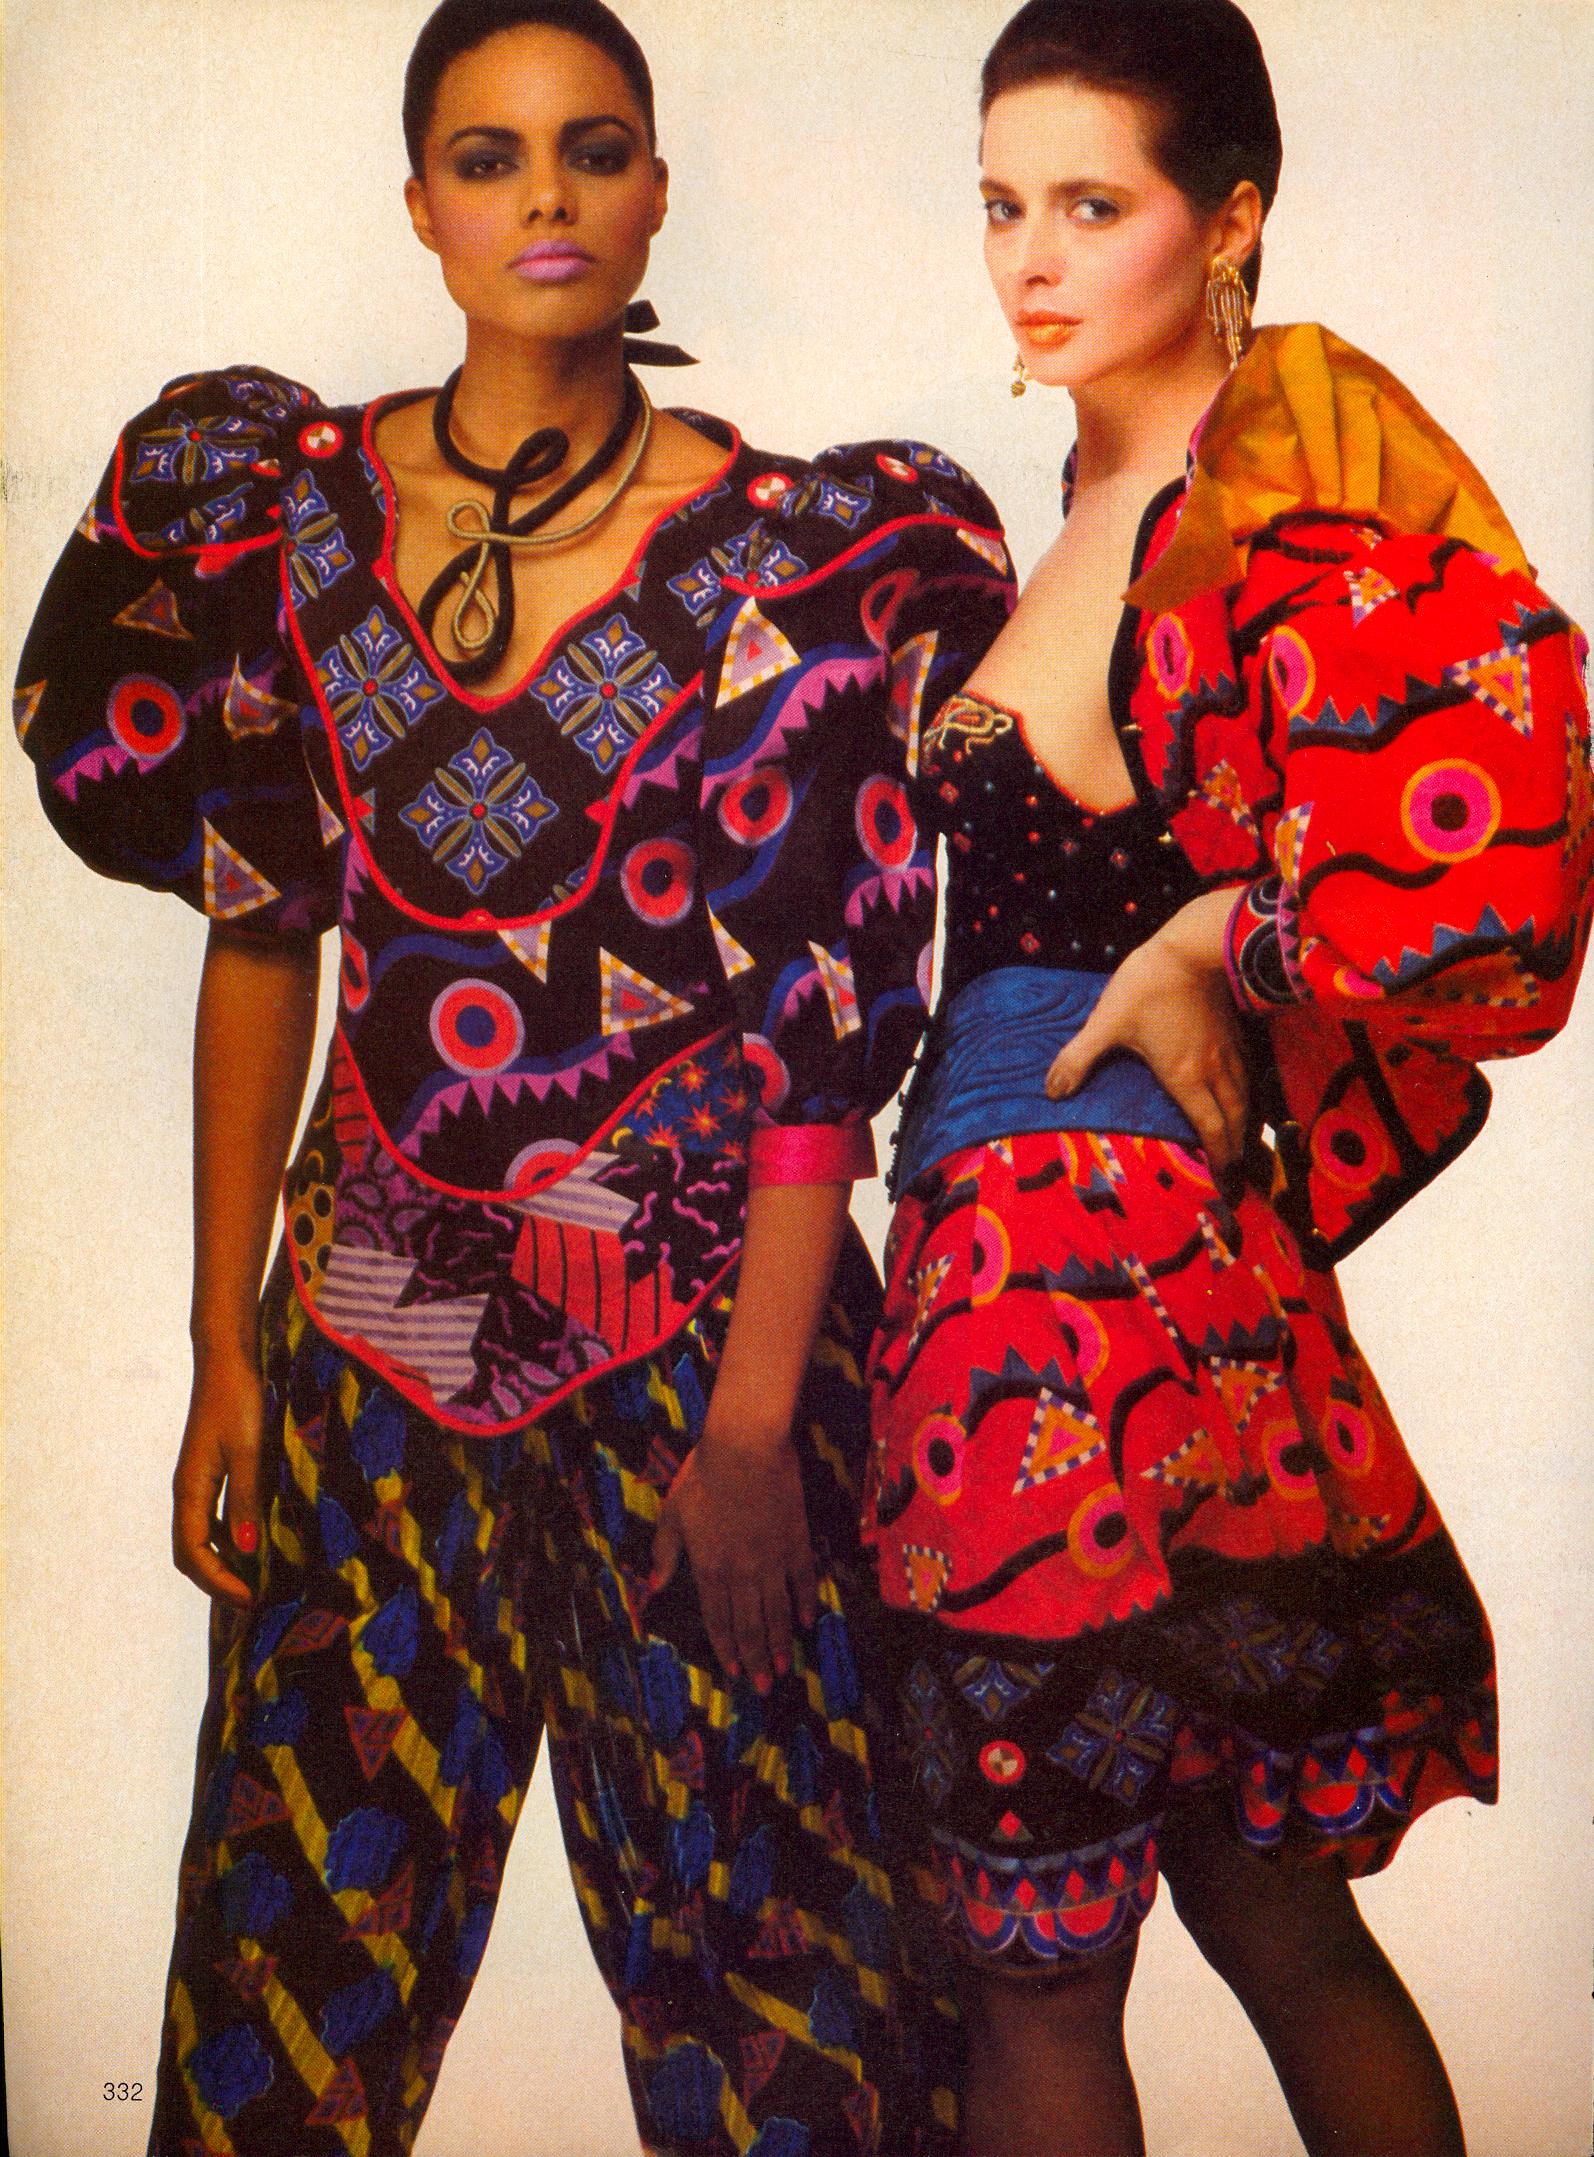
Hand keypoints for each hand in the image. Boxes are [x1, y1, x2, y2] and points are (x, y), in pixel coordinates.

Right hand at [172, 1344, 265, 1609]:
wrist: (228, 1358)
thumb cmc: (240, 1399)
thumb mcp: (249, 1451)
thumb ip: (246, 1500)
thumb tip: (244, 1551)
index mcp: (190, 1489)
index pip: (192, 1552)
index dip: (218, 1582)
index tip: (250, 1599)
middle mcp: (187, 1490)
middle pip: (190, 1552)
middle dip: (217, 1581)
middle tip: (254, 1601)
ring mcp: (197, 1481)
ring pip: (199, 1537)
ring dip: (221, 1564)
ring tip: (254, 1581)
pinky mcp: (211, 1470)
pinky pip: (210, 1518)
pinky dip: (226, 1540)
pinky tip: (253, 1543)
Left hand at [650, 1400, 818, 1694]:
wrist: (746, 1448)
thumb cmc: (703, 1476)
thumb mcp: (673, 1514)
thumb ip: (665, 1552)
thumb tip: (653, 1585)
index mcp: (708, 1569)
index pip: (717, 1619)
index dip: (726, 1648)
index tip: (734, 1673)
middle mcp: (741, 1574)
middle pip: (749, 1625)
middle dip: (755, 1659)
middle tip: (763, 1687)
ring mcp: (771, 1561)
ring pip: (777, 1612)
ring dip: (780, 1643)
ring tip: (784, 1669)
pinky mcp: (796, 1542)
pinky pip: (803, 1581)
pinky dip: (806, 1603)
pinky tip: (808, 1621)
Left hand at [1046, 887, 1249, 1175]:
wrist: (1192, 946)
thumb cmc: (1147, 985)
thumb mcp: (1105, 1023)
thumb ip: (1078, 1058)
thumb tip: (1051, 1091)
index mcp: (1185, 1076)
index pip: (1210, 1126)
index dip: (1219, 1154)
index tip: (1223, 1177)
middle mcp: (1213, 1069)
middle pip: (1235, 1117)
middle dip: (1236, 1146)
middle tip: (1235, 1168)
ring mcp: (1227, 1049)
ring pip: (1245, 1094)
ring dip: (1244, 1120)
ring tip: (1241, 1136)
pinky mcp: (1233, 1029)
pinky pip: (1246, 1070)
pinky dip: (1246, 1090)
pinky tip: (1240, 1089)